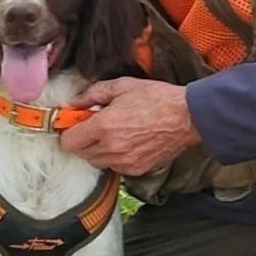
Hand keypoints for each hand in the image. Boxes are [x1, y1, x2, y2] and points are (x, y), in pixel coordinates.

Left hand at [60, 77, 199, 173]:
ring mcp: (124, 162)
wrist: (186, 117)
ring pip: (97, 162)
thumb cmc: (157, 98)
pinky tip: (127, 142)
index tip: (74, 124)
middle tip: (95, 126)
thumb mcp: (122, 86)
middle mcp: (111, 148)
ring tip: (114, 133)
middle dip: (83, 140)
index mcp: (104, 126)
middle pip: (81, 153)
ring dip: (98, 149)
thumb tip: (74, 102)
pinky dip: (115, 157)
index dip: (69, 131)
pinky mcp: (136, 170)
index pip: (69, 141)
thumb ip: (92, 94)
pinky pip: (114, 167)